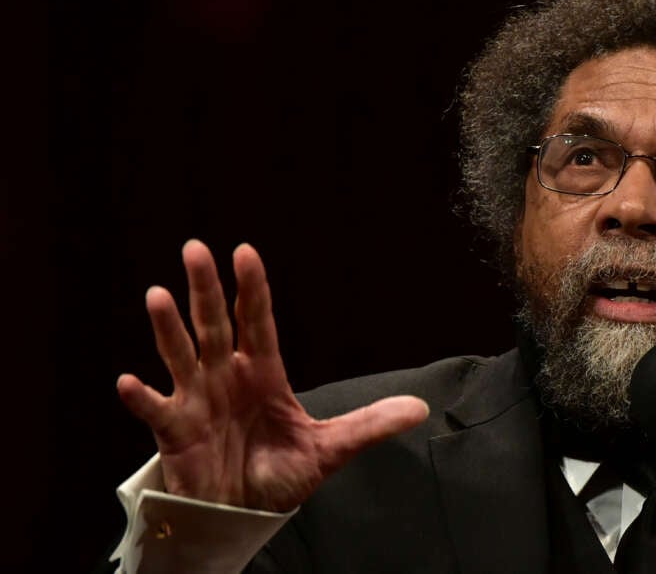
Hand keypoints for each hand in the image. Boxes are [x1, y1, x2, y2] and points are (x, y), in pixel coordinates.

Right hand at [116, 240, 428, 510]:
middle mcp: (226, 375)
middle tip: (196, 248)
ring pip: (181, 354)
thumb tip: (421, 408)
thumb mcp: (330, 448)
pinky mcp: (175, 431)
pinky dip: (142, 397)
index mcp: (263, 372)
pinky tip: (129, 381)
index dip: (251, 288)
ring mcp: (197, 399)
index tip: (245, 252)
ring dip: (168, 327)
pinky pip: (155, 411)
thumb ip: (370, 425)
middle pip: (215, 324)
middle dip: (206, 289)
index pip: (257, 321)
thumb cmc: (280, 472)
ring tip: (158, 295)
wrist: (243, 511)